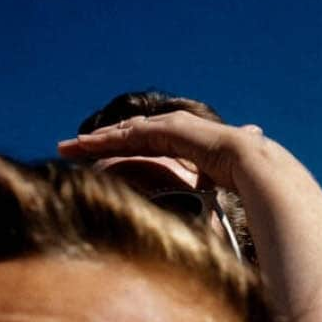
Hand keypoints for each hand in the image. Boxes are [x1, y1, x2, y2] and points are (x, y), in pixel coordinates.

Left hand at [59, 109, 264, 193]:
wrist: (253, 164)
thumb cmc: (242, 179)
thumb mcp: (216, 184)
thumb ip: (208, 183)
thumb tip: (214, 195)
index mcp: (184, 141)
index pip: (145, 143)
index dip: (120, 149)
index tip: (98, 157)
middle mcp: (174, 128)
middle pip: (128, 134)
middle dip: (99, 142)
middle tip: (71, 148)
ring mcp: (170, 125)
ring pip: (123, 133)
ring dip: (94, 140)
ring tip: (69, 146)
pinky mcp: (166, 129)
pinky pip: (129, 135)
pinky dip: (106, 140)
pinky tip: (85, 145)